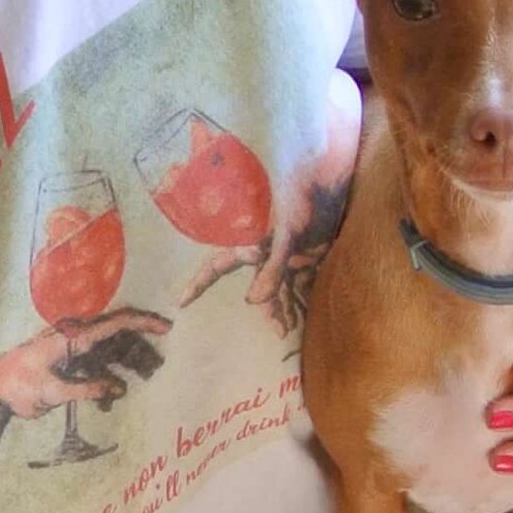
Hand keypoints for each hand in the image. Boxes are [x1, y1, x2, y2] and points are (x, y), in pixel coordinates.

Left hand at [0, 312, 171, 421]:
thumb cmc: (19, 386)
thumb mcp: (51, 392)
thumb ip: (84, 390)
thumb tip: (117, 389)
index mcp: (74, 338)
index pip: (117, 323)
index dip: (144, 322)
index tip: (167, 328)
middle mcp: (76, 339)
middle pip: (118, 337)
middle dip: (140, 350)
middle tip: (158, 368)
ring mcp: (73, 352)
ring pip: (109, 353)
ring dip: (127, 367)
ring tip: (145, 381)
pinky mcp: (68, 365)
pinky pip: (96, 369)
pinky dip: (106, 383)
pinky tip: (108, 404)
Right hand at [177, 114, 357, 334]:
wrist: (333, 181)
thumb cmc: (303, 197)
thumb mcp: (288, 232)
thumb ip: (273, 268)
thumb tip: (253, 302)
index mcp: (250, 241)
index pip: (218, 264)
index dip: (198, 283)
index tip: (180, 302)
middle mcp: (266, 251)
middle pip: (259, 287)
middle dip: (267, 310)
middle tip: (278, 332)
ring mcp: (288, 256)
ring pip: (282, 289)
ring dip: (286, 308)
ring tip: (288, 330)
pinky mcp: (309, 257)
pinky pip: (302, 284)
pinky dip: (304, 299)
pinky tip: (306, 316)